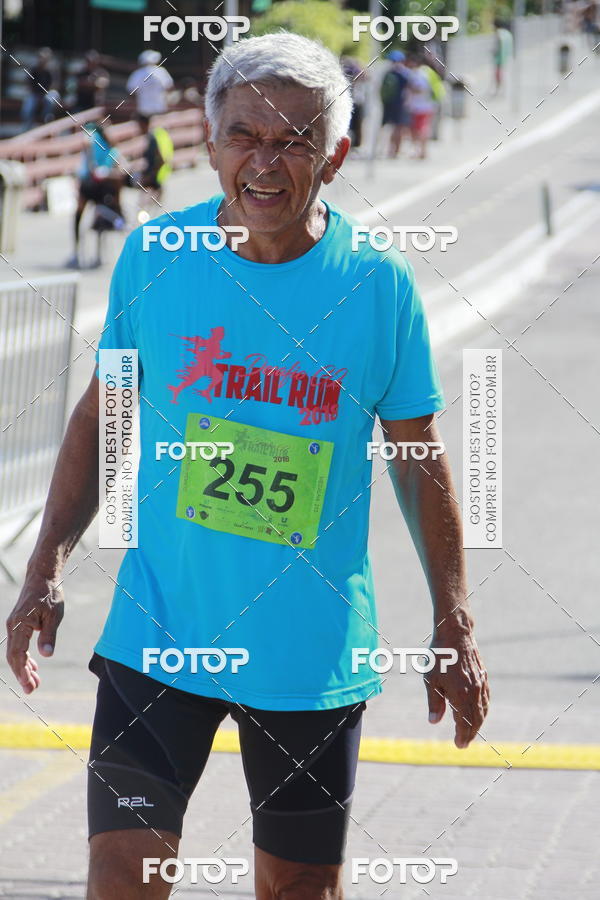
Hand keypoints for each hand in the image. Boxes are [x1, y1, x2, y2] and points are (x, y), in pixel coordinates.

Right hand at [5, 575, 63, 693]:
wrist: (42, 576)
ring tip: (35, 683)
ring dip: (24, 668)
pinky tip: (34, 667)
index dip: (22, 672)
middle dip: (22, 674)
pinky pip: (19, 645)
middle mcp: (12, 626)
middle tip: (32, 690)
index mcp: (20, 624)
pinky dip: (25, 657)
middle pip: (14, 656)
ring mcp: (14, 625)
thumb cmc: (50, 594)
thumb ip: (48, 635)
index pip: (17, 654)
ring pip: (16, 652)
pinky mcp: (18, 624)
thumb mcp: (54, 615)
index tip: (29, 686)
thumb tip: (46, 655)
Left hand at [424, 631, 488, 748]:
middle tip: (464, 742)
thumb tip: (434, 721)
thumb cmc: (439, 657)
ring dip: (477, 723)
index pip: (464, 723)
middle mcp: (474, 692)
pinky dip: (483, 710)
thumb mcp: (431, 680)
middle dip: (470, 733)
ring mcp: (480, 684)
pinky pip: (485, 699)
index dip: (462, 736)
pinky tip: (478, 713)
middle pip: (476, 720)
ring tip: (470, 731)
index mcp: (460, 695)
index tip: (459, 745)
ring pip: (482, 710)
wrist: (455, 634)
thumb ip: (434, 702)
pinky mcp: (483, 677)